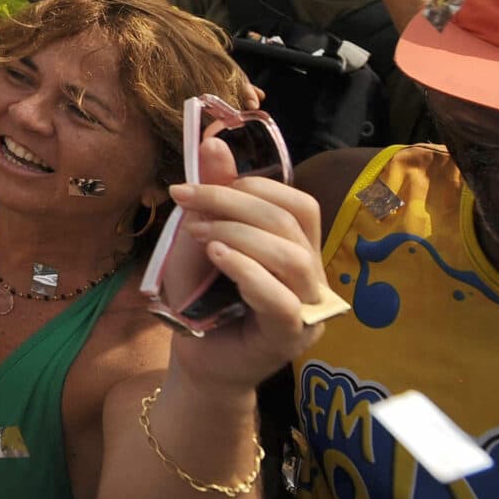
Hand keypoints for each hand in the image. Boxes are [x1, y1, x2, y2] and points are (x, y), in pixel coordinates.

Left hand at [161, 136, 332, 391]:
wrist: (196, 357)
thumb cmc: (201, 297)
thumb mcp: (200, 237)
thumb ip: (213, 196)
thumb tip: (214, 140)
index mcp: (297, 248)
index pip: (296, 203)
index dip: (249, 184)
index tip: (194, 184)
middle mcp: (312, 276)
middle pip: (290, 223)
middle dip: (232, 202)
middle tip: (185, 199)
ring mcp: (307, 309)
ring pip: (291, 257)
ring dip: (237, 234)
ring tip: (198, 234)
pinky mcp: (291, 337)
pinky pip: (282, 300)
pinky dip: (248, 271)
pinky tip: (218, 257)